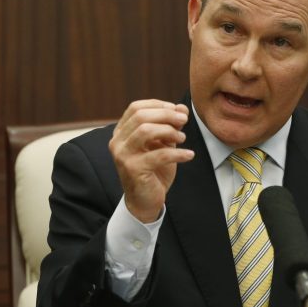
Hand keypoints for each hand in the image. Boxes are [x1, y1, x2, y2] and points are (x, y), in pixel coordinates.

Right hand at [109, 100, 193, 222]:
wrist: (145, 201)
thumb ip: (170, 126)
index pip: (135, 108)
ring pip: (145, 131)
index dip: (158, 105)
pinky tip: (189, 155)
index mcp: (122, 132)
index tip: (176, 110)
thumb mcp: (163, 144)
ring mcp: (123, 155)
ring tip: (182, 138)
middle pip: (141, 116)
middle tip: (183, 120)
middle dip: (166, 115)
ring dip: (169, 131)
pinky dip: (178, 153)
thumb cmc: (154, 171)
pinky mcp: (133, 169)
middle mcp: (118, 142)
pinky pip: (159, 155)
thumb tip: (182, 108)